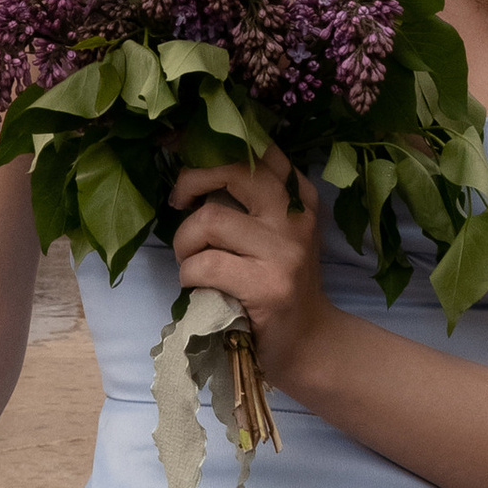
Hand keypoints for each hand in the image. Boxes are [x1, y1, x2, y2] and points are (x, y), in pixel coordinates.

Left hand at [168, 143, 332, 402]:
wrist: (308, 343)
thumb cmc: (280, 283)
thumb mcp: (277, 233)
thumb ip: (251, 200)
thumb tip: (193, 168)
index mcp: (300, 197)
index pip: (259, 149)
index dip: (212, 144)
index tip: (181, 146)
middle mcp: (296, 217)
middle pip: (234, 170)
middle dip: (192, 180)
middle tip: (179, 201)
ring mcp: (284, 252)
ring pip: (211, 219)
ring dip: (185, 240)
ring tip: (188, 258)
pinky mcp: (267, 287)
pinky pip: (207, 264)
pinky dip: (188, 272)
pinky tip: (194, 284)